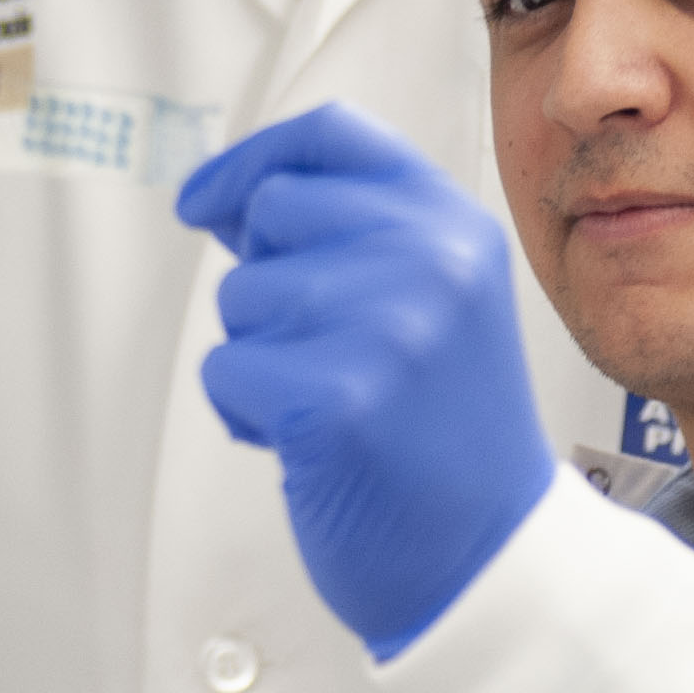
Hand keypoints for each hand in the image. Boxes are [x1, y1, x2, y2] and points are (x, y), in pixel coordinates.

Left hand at [178, 105, 555, 657]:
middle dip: (267, 281)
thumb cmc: (446, 436)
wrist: (489, 557)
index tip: (205, 200)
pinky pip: (225, 370)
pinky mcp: (333, 398)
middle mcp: (429, 261)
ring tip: (335, 404)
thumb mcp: (435, 303)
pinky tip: (311, 443)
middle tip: (324, 351)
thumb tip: (225, 197)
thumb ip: (353, 235)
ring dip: (262, 355)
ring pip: (240, 296)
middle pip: (272, 211)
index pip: (332, 135)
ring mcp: (385, 327)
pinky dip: (246, 412)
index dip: (252, 159)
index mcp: (455, 227)